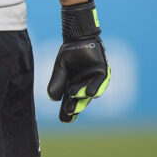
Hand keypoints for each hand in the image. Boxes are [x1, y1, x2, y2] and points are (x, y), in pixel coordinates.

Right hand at [48, 0, 110, 122]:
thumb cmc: (69, 53)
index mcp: (71, 87)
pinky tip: (90, 93)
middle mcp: (83, 87)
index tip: (64, 119)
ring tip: (75, 98)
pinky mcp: (102, 73)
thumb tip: (53, 99)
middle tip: (69, 111)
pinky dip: (96, 88)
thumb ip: (57, 82)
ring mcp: (93, 81)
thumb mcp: (60, 68)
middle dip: (74, 107)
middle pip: (80, 101)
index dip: (67, 112)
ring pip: (89, 93)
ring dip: (82, 97)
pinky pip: (100, 83)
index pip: (69, 102)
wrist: (78, 38)